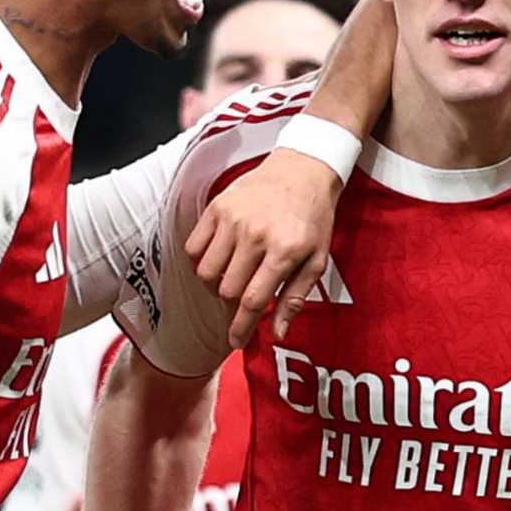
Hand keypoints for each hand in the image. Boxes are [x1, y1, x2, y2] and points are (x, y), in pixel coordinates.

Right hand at [185, 148, 342, 347]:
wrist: (303, 168)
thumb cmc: (313, 218)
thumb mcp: (317, 260)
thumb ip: (295, 298)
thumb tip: (277, 333)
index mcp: (284, 250)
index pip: (252, 301)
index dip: (240, 328)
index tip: (236, 342)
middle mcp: (255, 235)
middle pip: (226, 290)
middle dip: (232, 305)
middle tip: (243, 299)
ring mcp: (232, 219)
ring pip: (206, 272)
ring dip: (216, 284)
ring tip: (233, 276)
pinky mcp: (216, 207)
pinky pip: (193, 247)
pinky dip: (201, 260)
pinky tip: (220, 257)